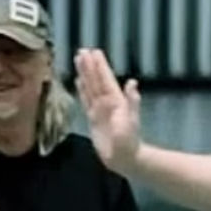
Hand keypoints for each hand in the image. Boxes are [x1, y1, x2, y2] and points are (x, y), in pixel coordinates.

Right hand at [74, 47, 141, 172]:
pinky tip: (78, 81)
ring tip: (78, 60)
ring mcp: (100, 110)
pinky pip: (85, 101)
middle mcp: (107, 102)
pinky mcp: (93, 119)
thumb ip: (131, 101)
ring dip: (84, 74)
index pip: (105, 79)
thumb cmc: (129, 141)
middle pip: (96, 80)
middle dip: (89, 66)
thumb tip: (132, 82)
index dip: (99, 66)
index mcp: (116, 100)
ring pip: (90, 88)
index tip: (93, 52)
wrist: (125, 159)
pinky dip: (82, 90)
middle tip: (82, 50)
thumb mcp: (131, 121)